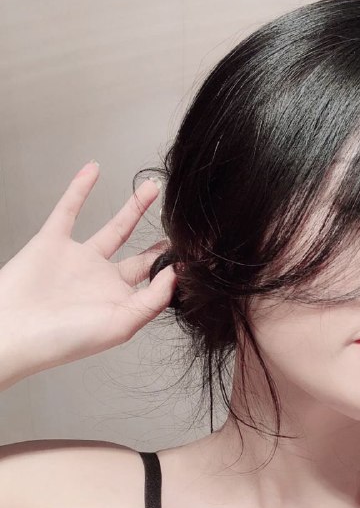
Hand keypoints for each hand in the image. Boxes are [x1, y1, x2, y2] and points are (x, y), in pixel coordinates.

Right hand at [0, 161, 177, 374]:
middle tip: (180, 223)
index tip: (193, 251)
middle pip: (139, 255)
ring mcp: (78, 259)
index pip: (154, 281)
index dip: (173, 267)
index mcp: (119, 301)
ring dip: (133, 207)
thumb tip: (176, 274)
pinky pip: (69, 208)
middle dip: (159, 241)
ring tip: (153, 188)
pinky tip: (94, 169)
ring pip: (113, 227)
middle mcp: (101, 280)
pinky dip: (80, 188)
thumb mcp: (120, 324)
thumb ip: (151, 300)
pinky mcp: (52, 241)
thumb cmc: (63, 339)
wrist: (13, 330)